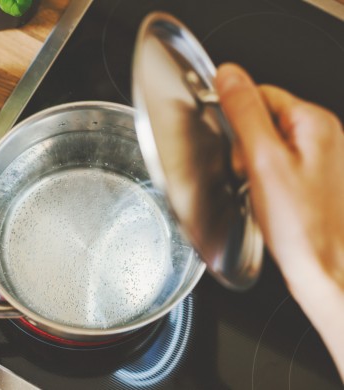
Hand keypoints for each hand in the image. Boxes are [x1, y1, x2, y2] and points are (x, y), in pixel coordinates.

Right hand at [215, 63, 343, 379]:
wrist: (325, 269)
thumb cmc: (302, 225)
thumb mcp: (263, 161)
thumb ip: (244, 113)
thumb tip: (228, 74)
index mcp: (314, 122)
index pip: (260, 94)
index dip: (238, 121)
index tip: (237, 149)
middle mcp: (322, 136)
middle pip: (263, 120)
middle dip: (245, 146)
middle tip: (250, 175)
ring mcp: (319, 159)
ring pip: (267, 145)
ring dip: (253, 166)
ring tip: (261, 191)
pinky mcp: (313, 179)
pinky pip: (276, 166)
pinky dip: (264, 180)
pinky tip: (269, 199)